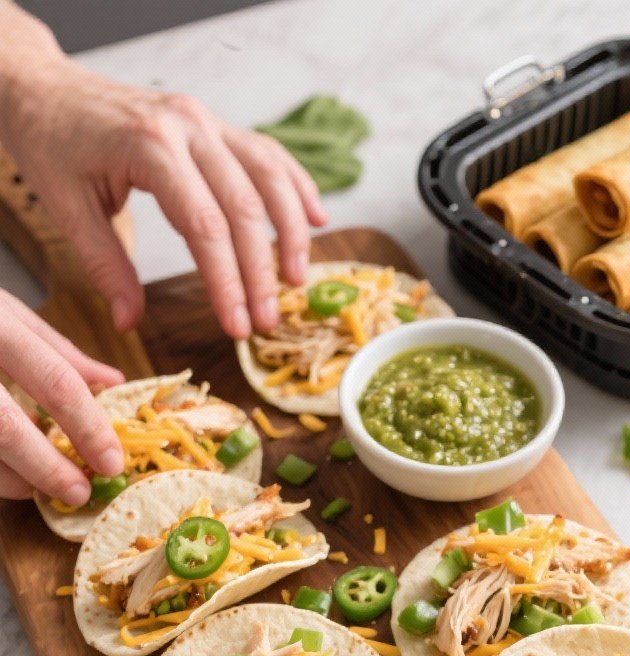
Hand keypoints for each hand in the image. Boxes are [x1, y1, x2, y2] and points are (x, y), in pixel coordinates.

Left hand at [0, 47, 326, 337]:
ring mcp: (206, 121)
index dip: (227, 283)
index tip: (237, 326)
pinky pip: (267, 153)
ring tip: (297, 280)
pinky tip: (317, 218)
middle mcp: (188, 127)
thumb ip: (105, 267)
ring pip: (269, 176)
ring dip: (291, 231)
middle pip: (244, 208)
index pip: (205, 227)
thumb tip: (128, 322)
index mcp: (151, 147)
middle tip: (267, 322)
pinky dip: (296, 186)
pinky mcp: (213, 124)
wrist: (47, 88)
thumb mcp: (68, 210)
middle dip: (260, 272)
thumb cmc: (54, 145)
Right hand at [0, 289, 123, 501]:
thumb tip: (111, 383)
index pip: (53, 380)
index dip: (88, 427)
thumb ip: (57, 349)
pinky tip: (5, 475)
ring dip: (12, 479)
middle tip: (78, 491)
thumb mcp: (3, 309)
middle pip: (5, 427)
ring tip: (38, 487)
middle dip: (48, 468)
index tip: (113, 459)